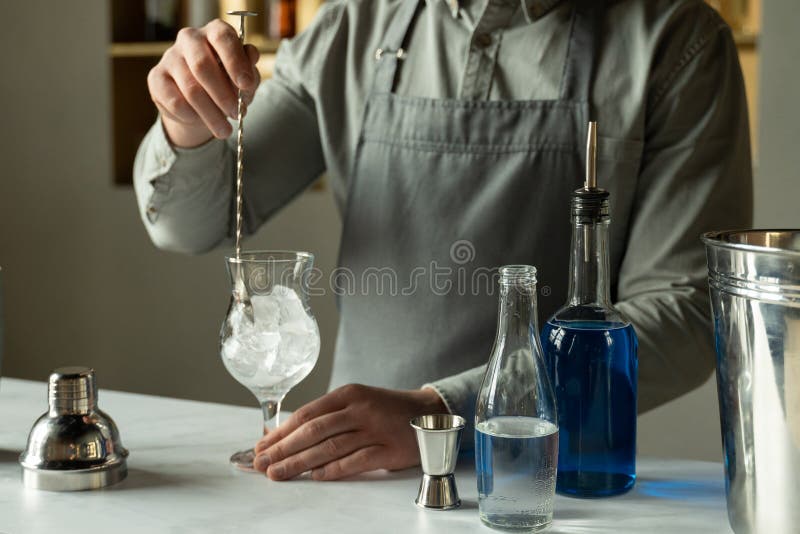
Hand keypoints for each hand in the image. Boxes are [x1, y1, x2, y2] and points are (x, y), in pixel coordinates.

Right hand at [147, 19, 260, 146]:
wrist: (200, 103)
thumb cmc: (227, 84)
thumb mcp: (244, 80)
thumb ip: (249, 72)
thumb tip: (251, 57)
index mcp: (214, 32)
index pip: (222, 37)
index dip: (235, 61)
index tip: (245, 85)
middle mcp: (189, 38)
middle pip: (202, 65)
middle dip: (223, 95)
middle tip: (236, 114)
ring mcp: (170, 57)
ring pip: (190, 88)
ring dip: (211, 113)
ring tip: (225, 129)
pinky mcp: (156, 77)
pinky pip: (175, 101)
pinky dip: (192, 116)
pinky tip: (201, 121)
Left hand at [253, 384, 448, 480]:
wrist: (429, 412)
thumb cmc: (385, 410)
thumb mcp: (356, 402)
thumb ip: (328, 416)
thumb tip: (288, 436)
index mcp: (348, 394)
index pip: (306, 414)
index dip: (280, 432)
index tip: (261, 446)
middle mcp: (359, 409)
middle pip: (313, 431)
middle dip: (282, 449)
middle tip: (261, 463)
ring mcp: (374, 429)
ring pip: (329, 447)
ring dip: (299, 463)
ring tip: (278, 474)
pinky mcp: (388, 450)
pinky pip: (355, 462)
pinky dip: (333, 470)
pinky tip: (315, 477)